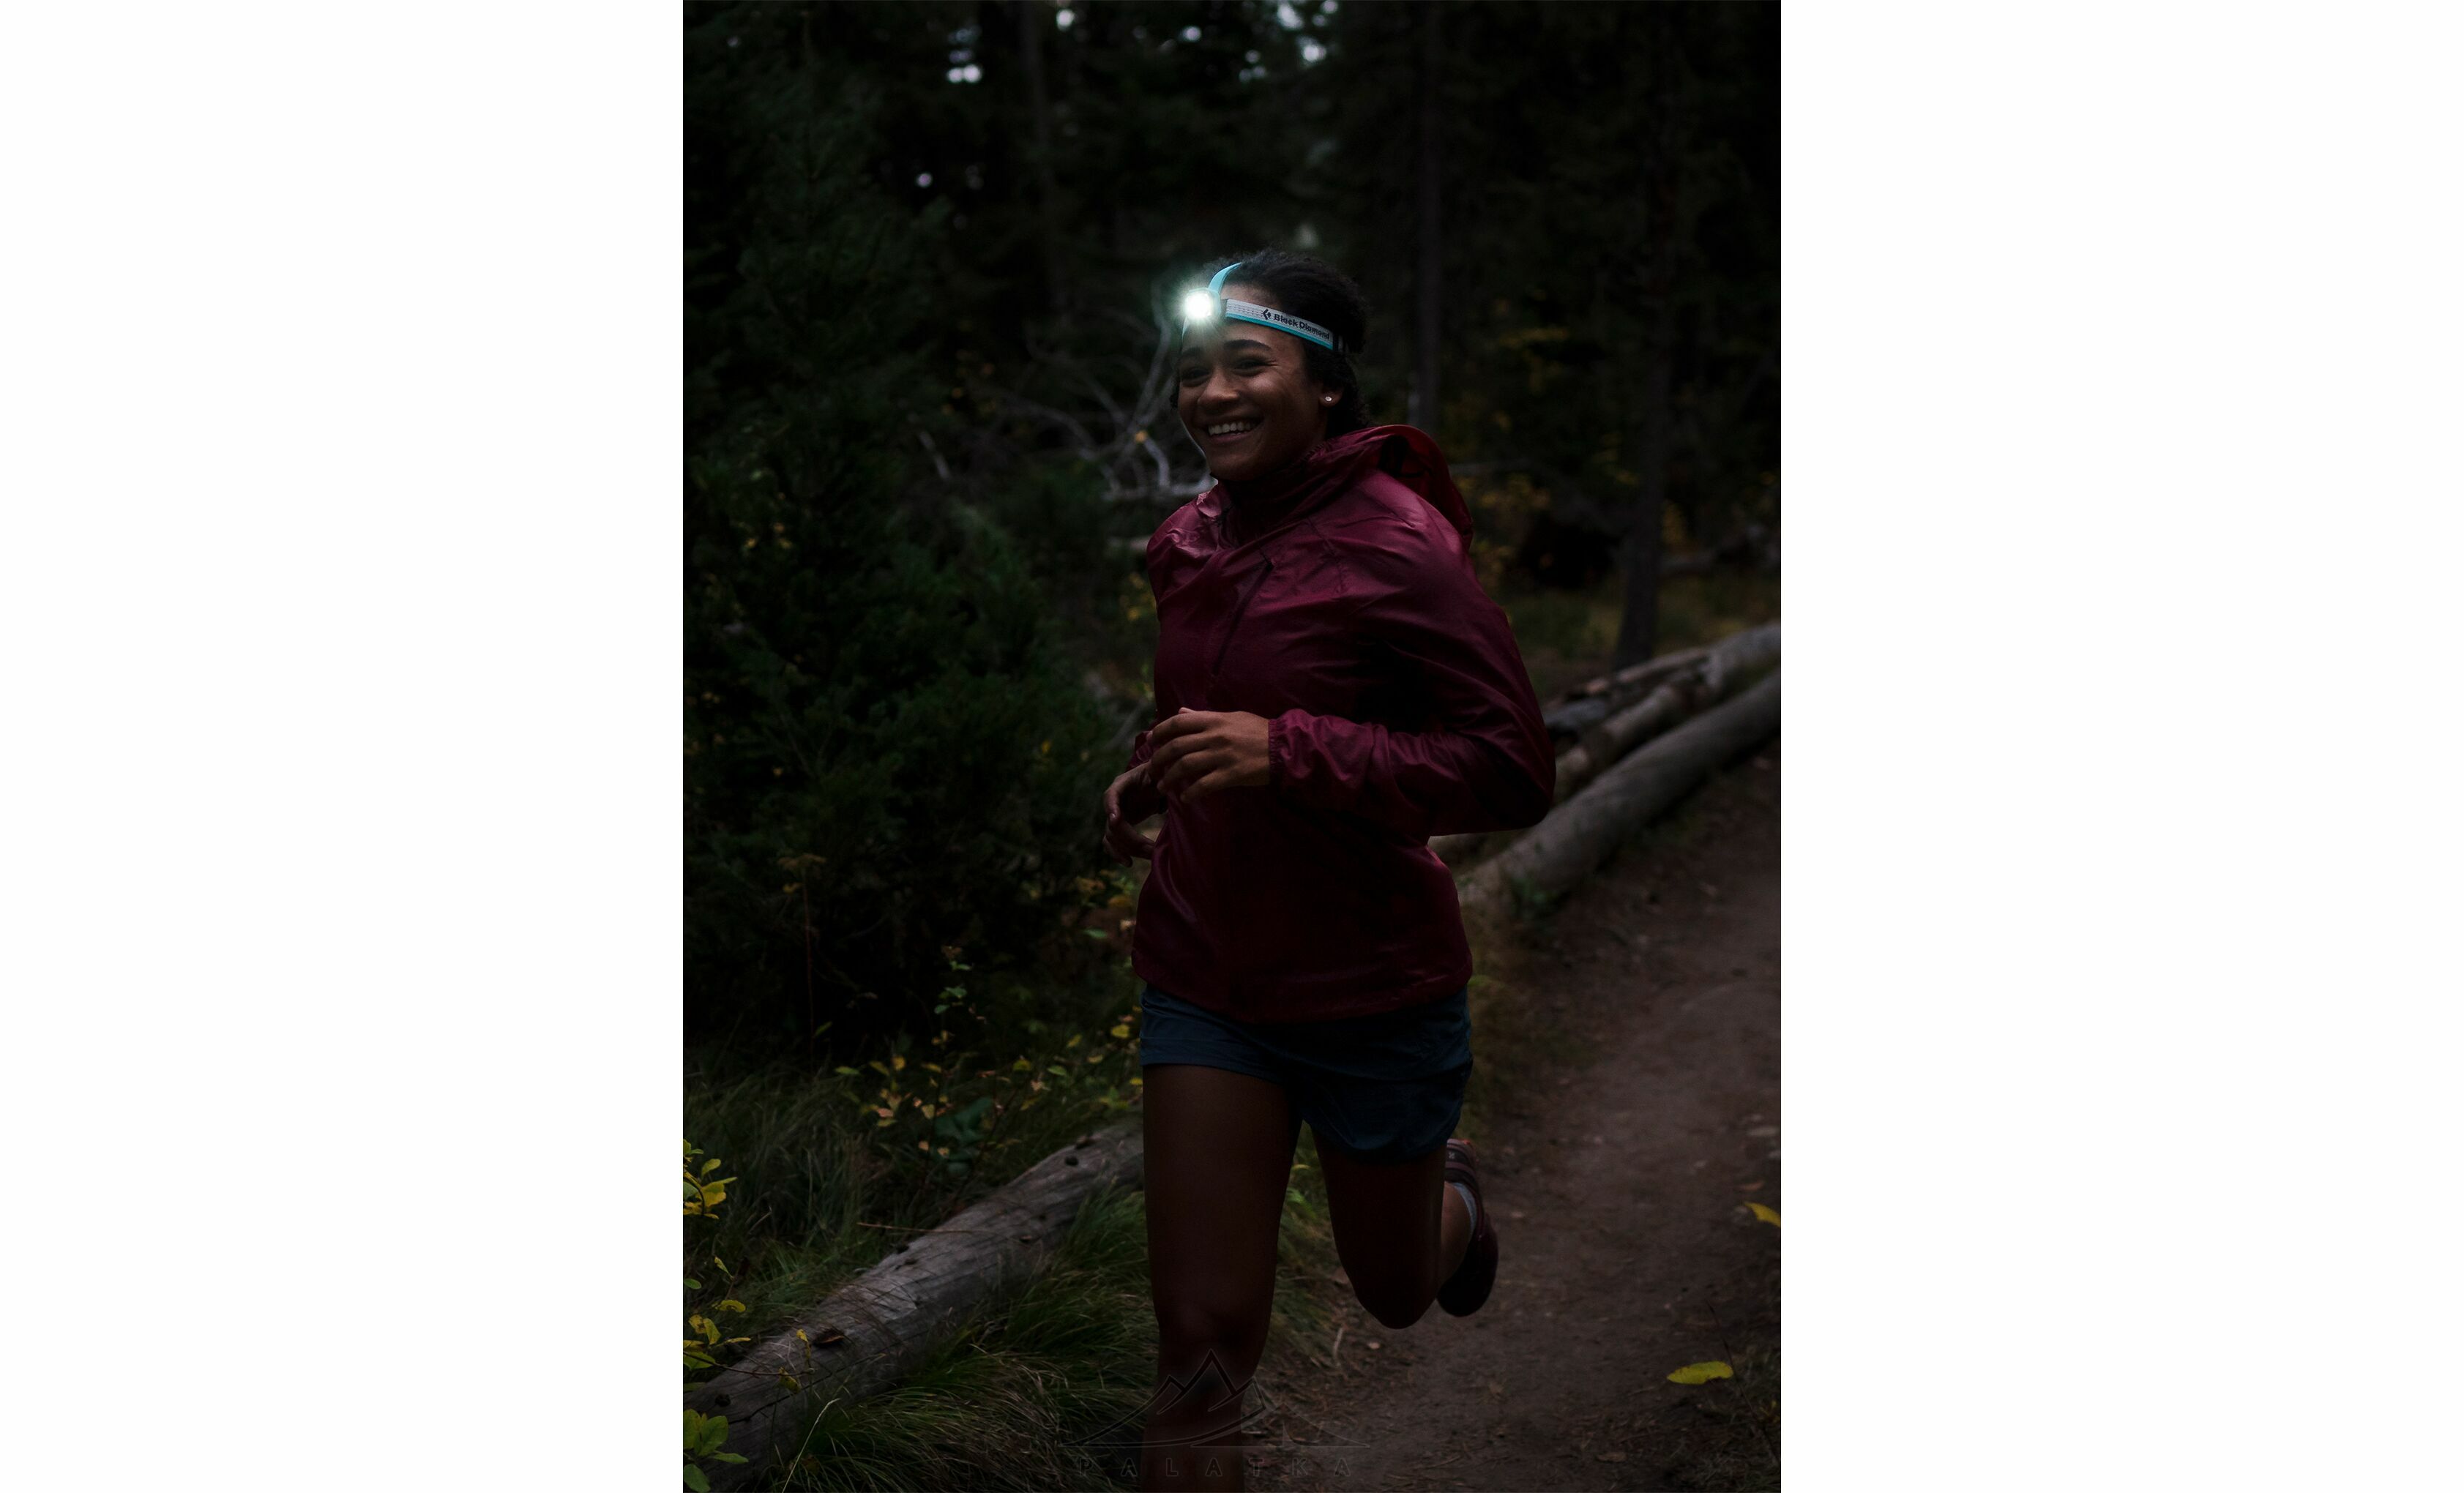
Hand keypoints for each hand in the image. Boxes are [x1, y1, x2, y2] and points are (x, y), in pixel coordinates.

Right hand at [1103, 765, 1162, 861]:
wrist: (1155, 781)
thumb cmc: (1158, 772)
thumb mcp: (1159, 770)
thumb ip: (1159, 772)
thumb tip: (1161, 777)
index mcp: (1122, 784)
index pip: (1111, 795)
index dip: (1111, 807)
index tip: (1116, 819)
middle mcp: (1114, 801)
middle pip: (1113, 824)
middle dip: (1130, 838)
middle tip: (1151, 849)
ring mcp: (1115, 816)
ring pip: (1112, 837)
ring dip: (1128, 849)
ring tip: (1150, 854)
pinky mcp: (1120, 827)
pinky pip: (1112, 843)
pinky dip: (1117, 854)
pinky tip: (1129, 863)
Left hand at [1146, 708, 1271, 805]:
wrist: (1284, 747)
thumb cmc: (1258, 730)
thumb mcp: (1231, 717)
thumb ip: (1204, 716)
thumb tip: (1181, 711)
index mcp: (1214, 720)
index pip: (1178, 722)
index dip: (1160, 731)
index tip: (1151, 740)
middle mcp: (1215, 736)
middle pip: (1176, 747)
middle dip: (1159, 759)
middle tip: (1152, 770)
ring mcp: (1222, 755)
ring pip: (1185, 766)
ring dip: (1169, 778)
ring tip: (1162, 787)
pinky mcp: (1231, 774)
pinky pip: (1204, 785)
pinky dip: (1191, 793)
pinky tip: (1185, 798)